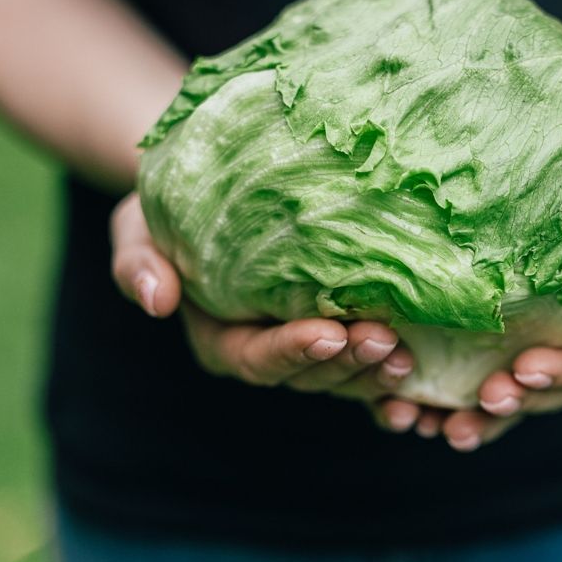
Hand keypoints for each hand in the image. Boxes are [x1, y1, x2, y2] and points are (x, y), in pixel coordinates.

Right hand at [109, 193, 416, 406]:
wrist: (213, 186)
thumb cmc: (168, 208)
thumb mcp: (136, 227)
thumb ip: (137, 262)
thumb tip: (156, 301)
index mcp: (222, 340)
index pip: (257, 359)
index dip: (293, 352)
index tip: (329, 332)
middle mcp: (267, 351)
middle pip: (311, 374)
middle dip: (348, 363)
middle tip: (387, 341)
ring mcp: (308, 345)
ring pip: (346, 373)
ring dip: (378, 369)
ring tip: (411, 353)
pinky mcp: (342, 328)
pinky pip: (370, 356)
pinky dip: (394, 365)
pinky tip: (426, 356)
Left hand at [389, 171, 561, 450]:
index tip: (526, 368)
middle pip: (552, 391)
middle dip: (518, 403)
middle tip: (481, 402)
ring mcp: (538, 347)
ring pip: (511, 395)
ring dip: (478, 417)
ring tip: (440, 426)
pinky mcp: (498, 337)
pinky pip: (470, 373)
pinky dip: (442, 394)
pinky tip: (406, 407)